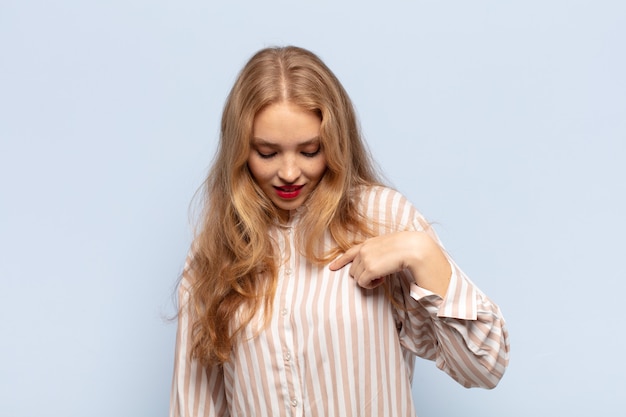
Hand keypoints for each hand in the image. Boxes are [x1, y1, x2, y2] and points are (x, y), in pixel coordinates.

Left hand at [328, 231, 450, 294]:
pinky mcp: (370, 266)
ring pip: (357, 274)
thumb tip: (371, 265)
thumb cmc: (419, 257)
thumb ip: (386, 254)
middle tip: (383, 277)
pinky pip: (361, 281)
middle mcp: (370, 244)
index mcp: (378, 240)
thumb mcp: (400, 252)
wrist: (426, 253)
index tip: (332, 267)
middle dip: (364, 274)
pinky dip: (370, 285)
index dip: (342, 259)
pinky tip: (384, 280)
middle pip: (355, 266)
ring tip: (386, 277)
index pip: (354, 249)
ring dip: (368, 280)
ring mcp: (369, 255)